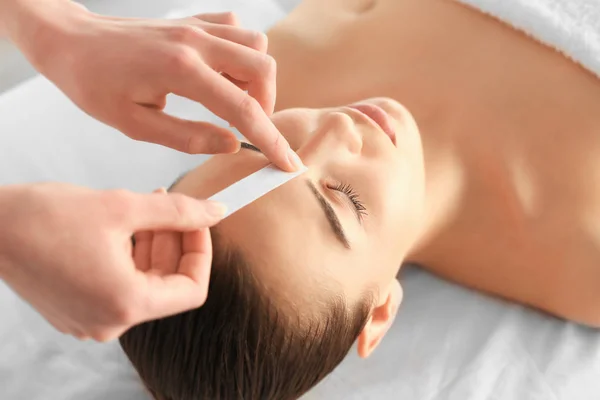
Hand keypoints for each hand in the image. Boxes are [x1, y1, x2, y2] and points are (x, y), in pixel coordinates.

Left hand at [0, 0, 300, 170]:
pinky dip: (241, 54)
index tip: (288, 163)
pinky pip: (236, 30)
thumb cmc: (94, 85)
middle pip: (262, 69)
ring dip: (256, 79)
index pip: (243, 110)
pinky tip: (221, 74)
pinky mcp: (192, 21)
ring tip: (231, 101)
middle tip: (247, 127)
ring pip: (256, 46)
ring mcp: (196, 27)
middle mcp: (196, 43)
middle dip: (266, 105)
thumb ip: (188, 137)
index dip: (271, 141)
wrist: (70, 42)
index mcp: (181, 72)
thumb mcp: (135, 125)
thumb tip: (231, 145)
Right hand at [0, 183, 224, 341]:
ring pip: (144, 283)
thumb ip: (179, 212)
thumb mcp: (123, 207)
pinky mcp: (77, 310)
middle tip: (172, 206)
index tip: (198, 220)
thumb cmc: (46, 216)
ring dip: (153, 246)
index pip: (193, 289)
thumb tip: (218, 211)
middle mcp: (110, 323)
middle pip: (167, 285)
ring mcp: (91, 320)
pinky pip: (120, 286)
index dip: (201, 251)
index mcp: (126, 304)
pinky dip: (130, 257)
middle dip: (176, 243)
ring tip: (148, 207)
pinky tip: (126, 226)